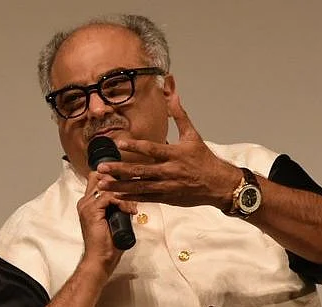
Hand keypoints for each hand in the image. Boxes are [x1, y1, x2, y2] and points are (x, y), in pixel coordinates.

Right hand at [77, 170, 138, 271]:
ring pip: (108, 186)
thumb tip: (130, 196)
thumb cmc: (108, 243)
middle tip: (131, 198)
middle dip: (120, 184)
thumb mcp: (114, 219)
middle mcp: (85, 201)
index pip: (98, 179)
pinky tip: (128, 212)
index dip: (113, 180)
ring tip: (131, 209)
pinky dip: (122, 202)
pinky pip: (109, 196)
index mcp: (88, 203)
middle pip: (102, 177)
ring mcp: (87, 205)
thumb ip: (116, 206)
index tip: (129, 189)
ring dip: (124, 195)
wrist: (100, 257)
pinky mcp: (92, 210)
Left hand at [96, 93, 241, 209]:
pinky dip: (130, 197)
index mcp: (175, 154)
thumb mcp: (193, 135)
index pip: (152, 149)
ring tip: (102, 184)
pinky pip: (146, 198)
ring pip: (140, 187)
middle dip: (120, 169)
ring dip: (119, 186)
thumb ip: (179, 115)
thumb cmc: (205, 160)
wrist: (220, 184)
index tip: (119, 142)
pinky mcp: (167, 198)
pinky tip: (116, 194)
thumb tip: (173, 94)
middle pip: (141, 171)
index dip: (135, 146)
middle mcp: (169, 171)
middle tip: (102, 168)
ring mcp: (167, 186)